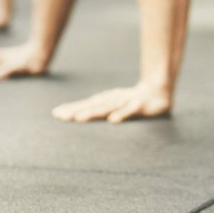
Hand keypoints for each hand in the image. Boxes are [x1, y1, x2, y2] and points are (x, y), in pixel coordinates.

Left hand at [51, 81, 172, 123]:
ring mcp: (125, 101)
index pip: (85, 105)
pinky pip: (129, 111)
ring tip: (79, 119)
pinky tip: (113, 121)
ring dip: (93, 113)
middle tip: (60, 116)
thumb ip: (98, 110)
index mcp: (106, 100)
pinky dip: (121, 115)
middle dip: (76, 110)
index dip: (71, 108)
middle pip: (92, 106)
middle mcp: (113, 99)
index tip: (55, 114)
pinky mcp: (139, 106)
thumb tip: (77, 115)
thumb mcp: (113, 105)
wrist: (158, 91)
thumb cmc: (132, 100)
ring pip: (107, 107)